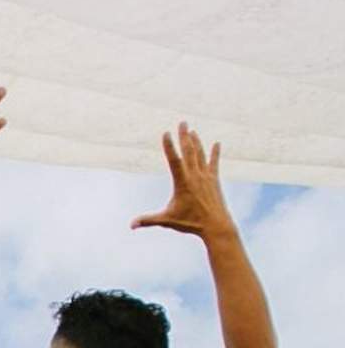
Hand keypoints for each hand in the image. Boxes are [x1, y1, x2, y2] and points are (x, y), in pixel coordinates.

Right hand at [132, 124, 233, 239]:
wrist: (215, 225)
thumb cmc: (190, 223)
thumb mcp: (167, 221)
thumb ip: (148, 220)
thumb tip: (131, 225)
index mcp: (183, 183)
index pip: (174, 161)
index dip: (169, 146)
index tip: (166, 133)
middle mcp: (195, 176)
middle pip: (189, 151)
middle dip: (185, 136)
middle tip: (182, 122)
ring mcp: (206, 176)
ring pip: (200, 154)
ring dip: (196, 142)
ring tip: (192, 131)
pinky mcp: (214, 180)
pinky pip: (214, 163)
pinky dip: (215, 153)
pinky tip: (216, 143)